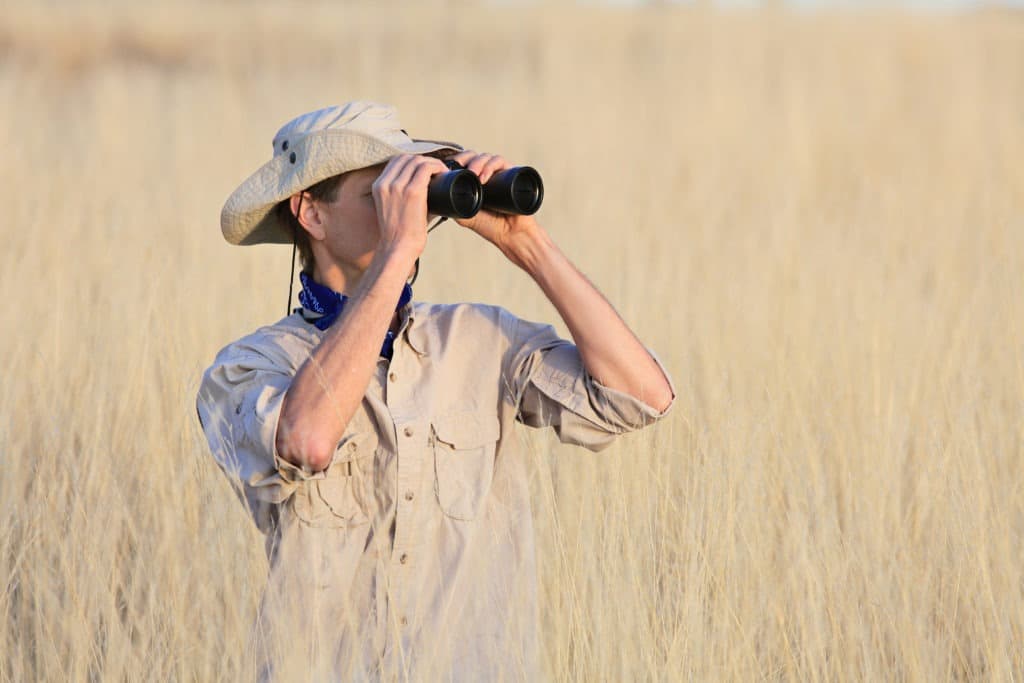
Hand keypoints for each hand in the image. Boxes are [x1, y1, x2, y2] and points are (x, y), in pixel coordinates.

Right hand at [372, 154, 448, 260]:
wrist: (398, 247)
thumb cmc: (400, 233)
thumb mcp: (392, 209)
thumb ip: (401, 196)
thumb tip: (425, 190)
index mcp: (378, 186)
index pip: (395, 161)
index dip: (412, 160)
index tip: (424, 169)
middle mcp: (386, 183)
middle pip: (406, 158)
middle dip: (423, 160)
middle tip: (436, 169)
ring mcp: (398, 186)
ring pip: (417, 160)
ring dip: (432, 162)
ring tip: (441, 171)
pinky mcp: (412, 192)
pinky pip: (426, 168)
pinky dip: (437, 166)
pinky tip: (443, 171)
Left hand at [448, 150, 544, 268]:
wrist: (511, 234)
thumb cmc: (490, 227)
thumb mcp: (465, 215)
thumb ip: (452, 205)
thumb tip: (438, 196)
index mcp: (476, 181)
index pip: (465, 161)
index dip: (457, 160)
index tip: (447, 166)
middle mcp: (488, 174)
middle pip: (475, 155)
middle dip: (465, 158)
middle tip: (458, 167)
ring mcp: (500, 173)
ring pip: (486, 156)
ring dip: (477, 162)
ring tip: (472, 174)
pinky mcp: (512, 173)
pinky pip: (500, 161)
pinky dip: (490, 166)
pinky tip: (483, 177)